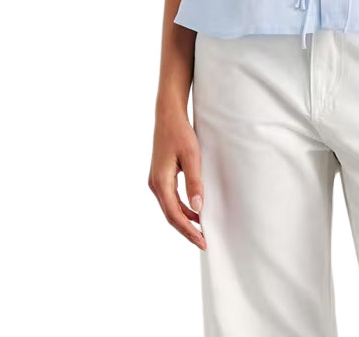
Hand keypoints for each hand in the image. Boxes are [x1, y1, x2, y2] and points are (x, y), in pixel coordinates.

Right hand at [148, 103, 206, 249]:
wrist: (168, 115)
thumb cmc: (180, 133)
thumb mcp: (191, 157)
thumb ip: (194, 183)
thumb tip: (198, 208)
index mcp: (161, 182)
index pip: (175, 215)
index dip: (189, 230)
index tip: (203, 241)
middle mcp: (154, 184)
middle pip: (171, 215)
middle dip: (187, 230)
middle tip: (204, 242)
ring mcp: (155, 181)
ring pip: (170, 208)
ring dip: (185, 219)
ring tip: (201, 229)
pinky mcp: (160, 176)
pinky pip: (170, 199)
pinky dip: (182, 208)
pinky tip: (194, 211)